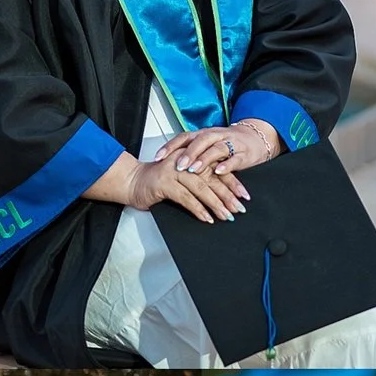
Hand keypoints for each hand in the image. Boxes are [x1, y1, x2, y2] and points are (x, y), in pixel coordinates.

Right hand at [126, 153, 245, 223]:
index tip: (244, 196)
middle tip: (239, 209)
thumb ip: (199, 181)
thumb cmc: (157, 181)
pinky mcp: (165, 183)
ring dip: (215, 204)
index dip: (232, 183)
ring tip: (226, 215)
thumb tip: (222, 195)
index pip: (217, 170)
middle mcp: (185, 162)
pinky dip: (198, 209)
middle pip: (212, 179)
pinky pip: (186, 198)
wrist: (132, 181)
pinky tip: (207, 218)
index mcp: (192, 158)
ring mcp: (174, 171)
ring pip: (201, 188)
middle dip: (227, 196)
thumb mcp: (181, 176)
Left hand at [158, 121, 280, 176]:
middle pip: (200, 141)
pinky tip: (218, 172)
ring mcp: (230, 144)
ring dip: (204, 159)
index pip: (184, 137)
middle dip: (188, 154)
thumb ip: (189, 152)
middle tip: (178, 166)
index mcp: (203, 134)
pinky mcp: (244, 154)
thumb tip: (164, 164)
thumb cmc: (226, 145)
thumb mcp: (206, 146)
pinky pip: (235, 159)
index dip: (170, 146)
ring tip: (194, 170)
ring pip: (216, 149)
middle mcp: (215, 136)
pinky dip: (227, 165)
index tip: (157, 158)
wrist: (256, 139)